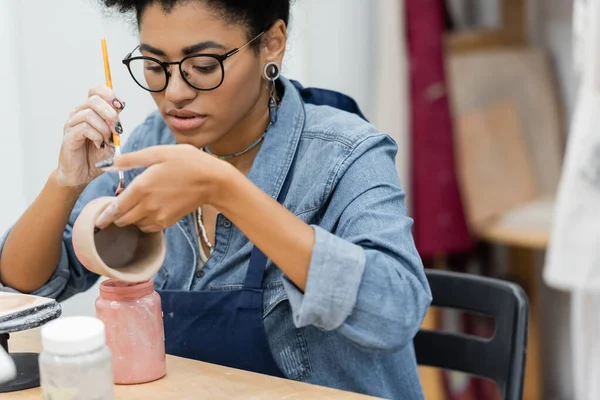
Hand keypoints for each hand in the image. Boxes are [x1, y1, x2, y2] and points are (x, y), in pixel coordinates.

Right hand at [55, 85, 125, 186]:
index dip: (110, 94)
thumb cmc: (96, 156)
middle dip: (111, 113)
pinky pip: (84, 128)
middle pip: (94, 99)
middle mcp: (78, 114)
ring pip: (90, 114)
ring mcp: (71, 124)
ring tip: (107, 141)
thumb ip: (114, 122)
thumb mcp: (111, 137)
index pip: (96, 90)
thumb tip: (120, 105)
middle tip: (117, 128)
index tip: (121, 106)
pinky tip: (99, 145)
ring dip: (104, 128)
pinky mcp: (68, 136)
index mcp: (89, 111)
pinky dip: (97, 136)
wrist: (82, 174)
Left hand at [94, 144, 233, 231]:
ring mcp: (159, 216)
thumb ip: (131, 159)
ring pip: (134, 224)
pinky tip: (148, 211)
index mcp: (142, 187)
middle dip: (115, 216)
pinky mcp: (168, 222)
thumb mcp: (159, 153)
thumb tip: (108, 164)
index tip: (97, 220)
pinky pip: (148, 227)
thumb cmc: (188, 162)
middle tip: (117, 206)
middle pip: (121, 220)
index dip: (103, 215)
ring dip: (130, 218)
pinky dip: (143, 222)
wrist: (213, 181)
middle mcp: (148, 205)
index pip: (114, 208)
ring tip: (134, 206)